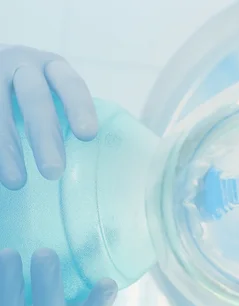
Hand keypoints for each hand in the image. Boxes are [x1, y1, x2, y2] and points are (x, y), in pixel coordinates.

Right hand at [0, 45, 97, 189]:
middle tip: (54, 172)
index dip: (79, 108)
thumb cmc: (32, 92)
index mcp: (53, 67)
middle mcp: (22, 64)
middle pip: (35, 98)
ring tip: (17, 182)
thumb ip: (69, 117)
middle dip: (45, 136)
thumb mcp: (51, 91)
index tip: (87, 135)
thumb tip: (103, 163)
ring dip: (8, 148)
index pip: (71, 84)